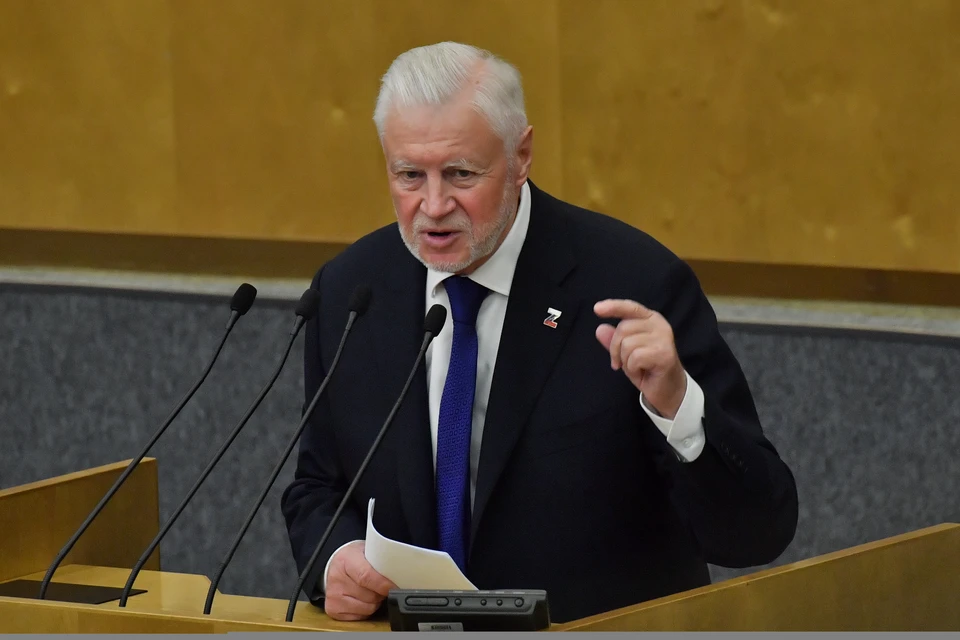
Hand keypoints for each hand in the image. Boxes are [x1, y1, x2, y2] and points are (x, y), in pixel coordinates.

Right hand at [324, 541, 395, 620]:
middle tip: (382, 585)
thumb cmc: (354, 558)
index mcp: (346, 559)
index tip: (396, 587)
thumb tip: (402, 574)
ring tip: (371, 591)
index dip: (384, 584)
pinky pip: (360, 616)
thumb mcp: (366, 550)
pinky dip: (366, 609)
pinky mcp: (333, 610)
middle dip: (382, 593)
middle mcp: (336, 579)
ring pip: (367, 608)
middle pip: (370, 595)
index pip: (366, 576)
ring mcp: (333, 596)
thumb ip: (381, 561)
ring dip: (375, 602)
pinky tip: (362, 599)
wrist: (333, 566)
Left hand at [594, 299, 686, 418]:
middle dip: (615, 349)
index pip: (630, 307)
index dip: (613, 306)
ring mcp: (664, 338)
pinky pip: (634, 357)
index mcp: (650, 319)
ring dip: (626, 361)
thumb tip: (600, 329)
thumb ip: (614, 340)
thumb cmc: (646, 368)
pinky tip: (642, 372)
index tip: (596, 309)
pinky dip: (633, 369)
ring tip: (637, 367)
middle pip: (623, 328)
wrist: (667, 390)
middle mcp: (659, 324)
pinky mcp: (664, 353)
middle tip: (622, 362)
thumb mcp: (626, 352)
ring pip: (627, 344)